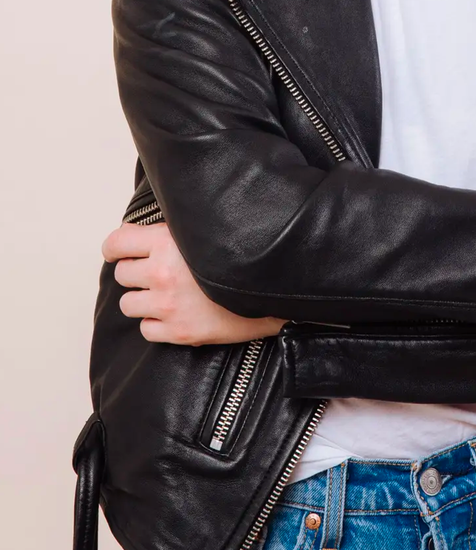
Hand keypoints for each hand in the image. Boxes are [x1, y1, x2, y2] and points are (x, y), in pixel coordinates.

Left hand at [101, 221, 288, 345]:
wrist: (273, 289)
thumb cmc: (239, 253)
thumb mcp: (202, 229)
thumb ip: (167, 230)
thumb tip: (130, 233)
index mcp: (167, 243)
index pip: (117, 243)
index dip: (115, 247)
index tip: (118, 251)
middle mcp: (162, 274)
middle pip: (122, 274)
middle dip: (136, 271)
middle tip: (156, 270)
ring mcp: (169, 306)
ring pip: (128, 304)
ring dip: (143, 299)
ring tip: (166, 293)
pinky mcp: (178, 332)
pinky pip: (146, 329)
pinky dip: (156, 323)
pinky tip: (174, 312)